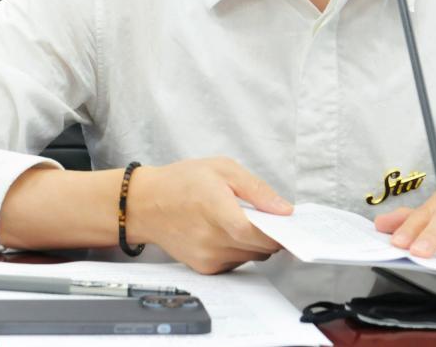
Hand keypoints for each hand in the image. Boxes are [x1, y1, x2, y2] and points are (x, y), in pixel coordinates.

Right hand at [127, 157, 290, 273]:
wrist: (145, 204)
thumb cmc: (182, 182)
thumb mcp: (223, 169)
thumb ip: (256, 190)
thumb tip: (284, 209)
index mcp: (216, 210)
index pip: (257, 233)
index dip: (279, 231)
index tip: (290, 224)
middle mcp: (211, 240)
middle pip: (260, 248)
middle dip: (272, 234)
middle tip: (269, 216)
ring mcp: (207, 257)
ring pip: (251, 257)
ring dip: (256, 242)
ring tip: (243, 220)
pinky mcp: (204, 268)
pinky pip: (237, 263)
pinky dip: (241, 249)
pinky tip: (229, 231)